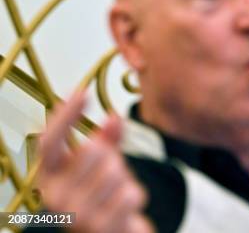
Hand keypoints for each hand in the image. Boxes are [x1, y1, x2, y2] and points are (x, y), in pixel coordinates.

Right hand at [37, 92, 151, 232]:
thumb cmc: (105, 197)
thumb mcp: (104, 164)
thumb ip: (107, 139)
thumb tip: (114, 117)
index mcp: (49, 178)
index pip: (50, 143)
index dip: (65, 116)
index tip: (82, 92)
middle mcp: (55, 197)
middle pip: (92, 151)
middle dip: (112, 157)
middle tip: (112, 175)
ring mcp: (76, 215)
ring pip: (115, 172)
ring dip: (126, 180)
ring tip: (117, 195)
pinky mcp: (99, 229)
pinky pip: (130, 193)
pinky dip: (135, 196)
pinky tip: (125, 209)